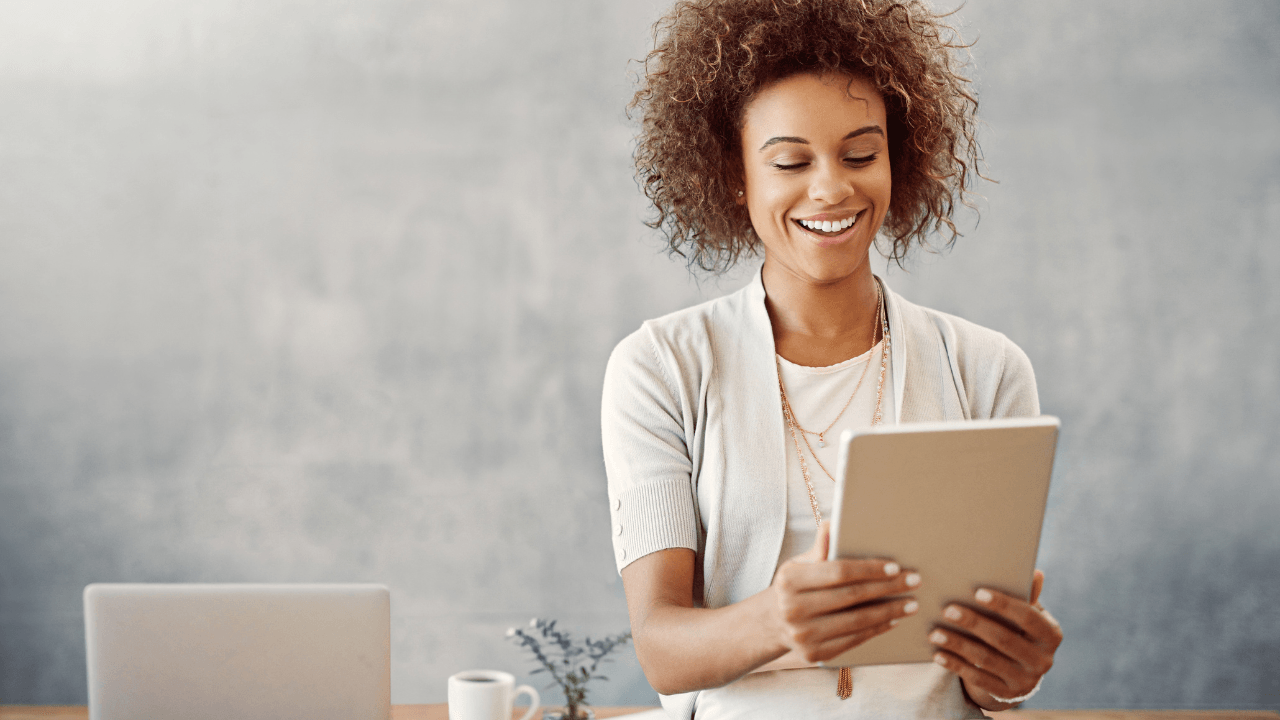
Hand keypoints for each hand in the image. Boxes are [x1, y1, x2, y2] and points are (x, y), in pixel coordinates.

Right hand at [768, 521, 920, 663]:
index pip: (838, 572)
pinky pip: (854, 640)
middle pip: (852, 596)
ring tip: (910, 604)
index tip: (895, 567)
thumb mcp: (800, 564)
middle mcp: (794, 609)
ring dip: (889, 612)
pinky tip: (893, 620)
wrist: (774, 623)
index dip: (869, 569)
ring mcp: (804, 635)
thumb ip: (819, 548)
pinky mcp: (815, 655)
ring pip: (857, 621)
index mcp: (790, 581)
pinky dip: (877, 630)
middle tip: (914, 581)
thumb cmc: (795, 587)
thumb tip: (832, 524)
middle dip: (888, 588)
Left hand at [928, 569, 1062, 708]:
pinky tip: (938, 654)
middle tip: (947, 609)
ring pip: (987, 660)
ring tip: (935, 633)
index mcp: (1050, 635)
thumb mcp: (1026, 615)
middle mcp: (1043, 660)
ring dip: (958, 645)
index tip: (977, 592)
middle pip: (1004, 639)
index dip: (1004, 605)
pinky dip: (955, 665)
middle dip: (974, 623)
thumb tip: (1036, 573)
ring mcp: (1025, 680)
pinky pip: (977, 679)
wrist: (1020, 670)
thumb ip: (1027, 596)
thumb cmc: (1019, 630)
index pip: (1028, 617)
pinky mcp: (1006, 693)